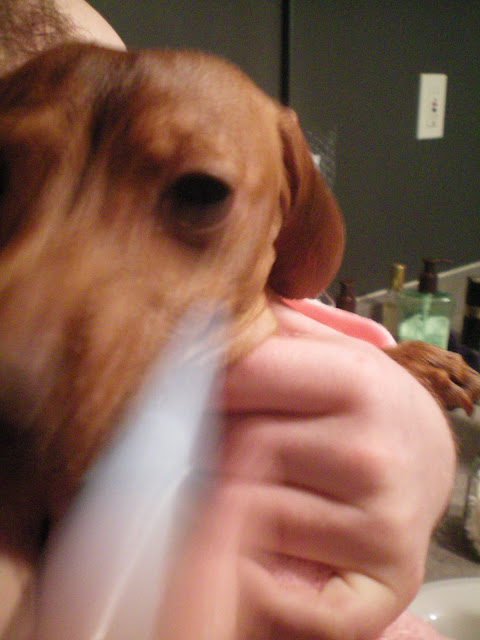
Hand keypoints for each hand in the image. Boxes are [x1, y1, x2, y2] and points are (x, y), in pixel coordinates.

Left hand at [156, 299, 455, 639]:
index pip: (243, 374)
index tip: (193, 384)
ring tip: (250, 488)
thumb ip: (282, 327)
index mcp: (357, 381)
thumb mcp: (337, 351)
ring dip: (230, 508)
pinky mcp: (382, 584)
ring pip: (247, 515)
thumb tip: (223, 298)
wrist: (429, 463)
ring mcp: (379, 524)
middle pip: (237, 447)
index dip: (206, 379)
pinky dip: (260, 584)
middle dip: (216, 446)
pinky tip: (262, 556)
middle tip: (224, 443)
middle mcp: (371, 453)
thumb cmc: (370, 408)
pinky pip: (285, 596)